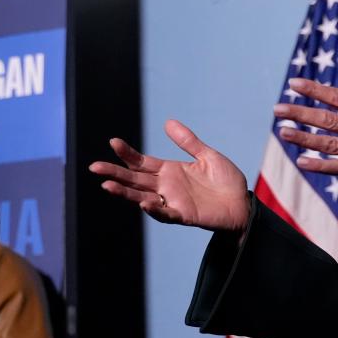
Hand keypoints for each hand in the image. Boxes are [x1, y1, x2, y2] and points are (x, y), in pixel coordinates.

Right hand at [89, 119, 249, 231]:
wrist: (243, 203)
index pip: (142, 162)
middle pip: (135, 179)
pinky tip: (144, 203)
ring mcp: (173, 202)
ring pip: (142, 197)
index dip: (127, 154)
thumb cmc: (226, 181)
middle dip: (114, 173)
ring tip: (107, 186)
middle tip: (94, 167)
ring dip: (125, 192)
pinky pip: (166, 213)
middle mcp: (166, 187)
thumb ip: (188, 142)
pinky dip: (155, 210)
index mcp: (170, 171)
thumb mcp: (207, 156)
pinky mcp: (184, 215)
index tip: (113, 142)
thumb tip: (167, 122)